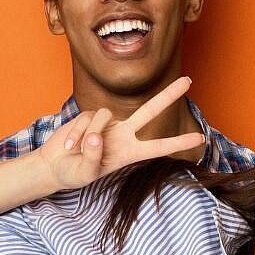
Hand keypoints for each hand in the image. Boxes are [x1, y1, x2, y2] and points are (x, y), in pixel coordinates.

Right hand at [27, 76, 203, 190]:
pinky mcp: (89, 116)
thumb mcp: (85, 173)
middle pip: (149, 111)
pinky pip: (86, 118)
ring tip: (76, 152)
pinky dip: (76, 133)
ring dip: (87, 135)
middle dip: (168, 95)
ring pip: (103, 116)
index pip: (158, 147)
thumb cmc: (73, 173)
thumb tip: (99, 136)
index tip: (200, 139)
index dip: (178, 142)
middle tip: (189, 80)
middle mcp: (123, 135)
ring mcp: (107, 124)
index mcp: (129, 153)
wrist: (54, 165)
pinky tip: (70, 145)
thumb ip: (93, 157)